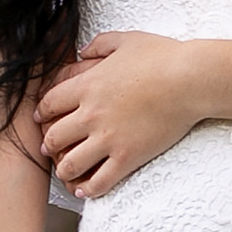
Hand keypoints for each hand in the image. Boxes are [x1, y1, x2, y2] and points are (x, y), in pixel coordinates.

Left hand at [35, 32, 206, 195]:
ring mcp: (108, 138)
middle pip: (54, 137)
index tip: (42, 119)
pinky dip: (89, 189)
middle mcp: (91, 114)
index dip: (42, 114)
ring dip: (64, 170)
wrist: (190, 80)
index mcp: (87, 85)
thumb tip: (82, 50)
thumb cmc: (162, 57)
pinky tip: (86, 191)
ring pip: (71, 164)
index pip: (49, 104)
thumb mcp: (125, 40)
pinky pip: (101, 180)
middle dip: (48, 145)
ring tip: (66, 173)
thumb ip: (99, 44)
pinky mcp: (128, 156)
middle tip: (49, 149)